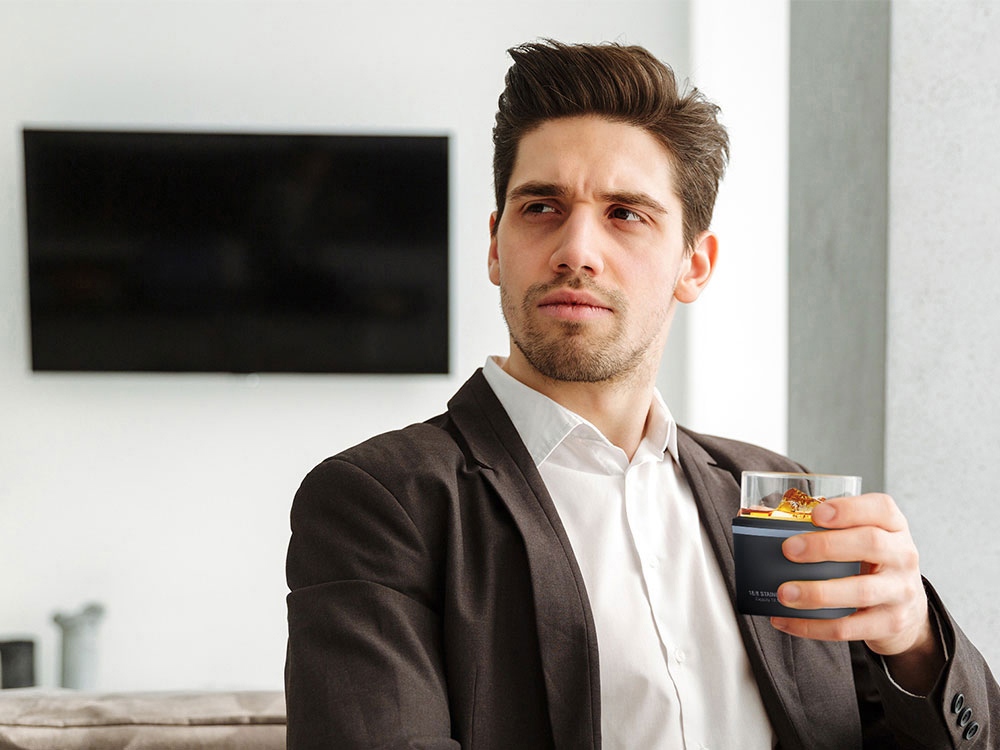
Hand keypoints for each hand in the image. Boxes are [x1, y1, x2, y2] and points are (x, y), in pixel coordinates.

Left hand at [769, 493, 943, 691]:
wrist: (907, 609)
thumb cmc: (871, 563)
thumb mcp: (863, 537)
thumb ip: (830, 527)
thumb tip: (760, 519)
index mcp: (893, 526)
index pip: (881, 508)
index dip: (849, 509)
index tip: (816, 514)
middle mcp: (902, 556)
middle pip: (870, 544)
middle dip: (825, 546)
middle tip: (788, 550)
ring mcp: (899, 592)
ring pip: (861, 591)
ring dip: (817, 593)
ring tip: (784, 593)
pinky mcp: (889, 624)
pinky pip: (849, 628)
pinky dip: (813, 626)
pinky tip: (785, 620)